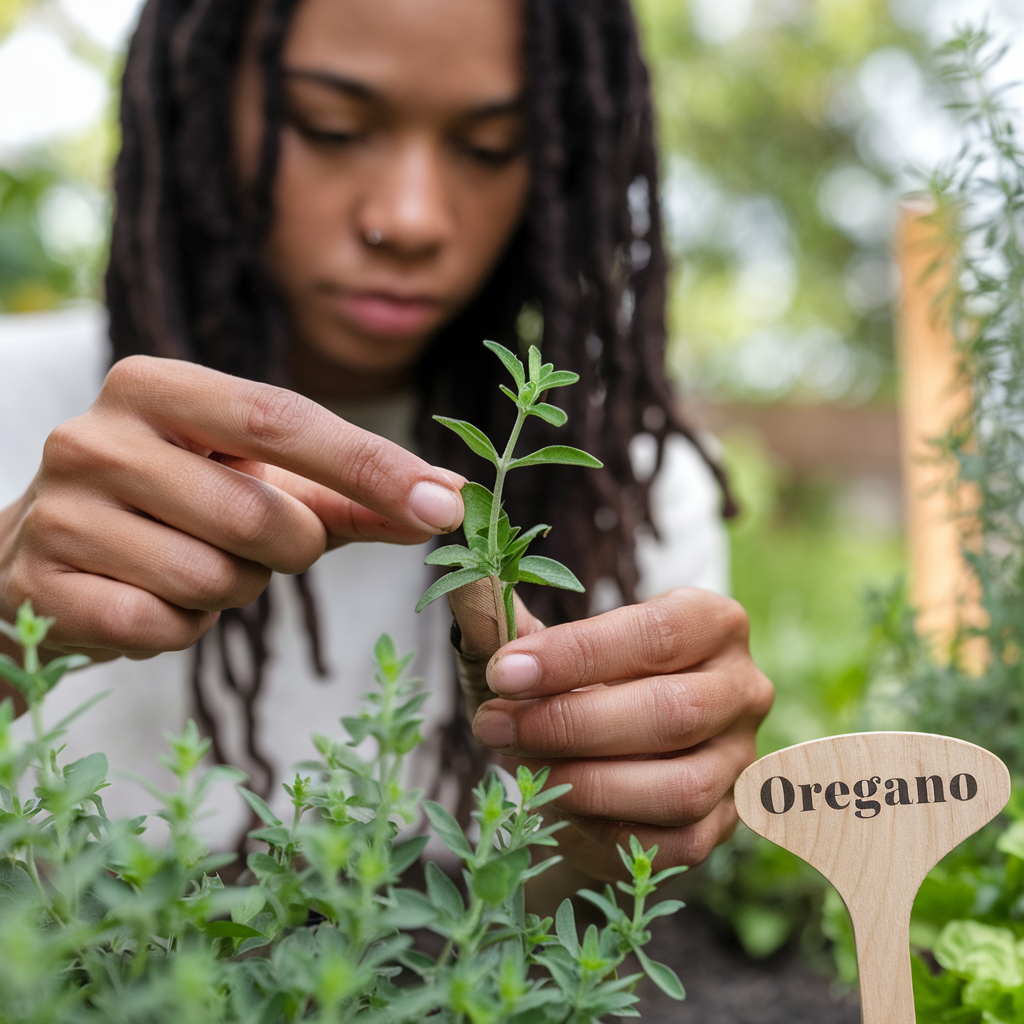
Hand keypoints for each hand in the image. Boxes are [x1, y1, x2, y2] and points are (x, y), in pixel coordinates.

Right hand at [0, 355, 464, 671]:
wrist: (44, 557)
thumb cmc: (176, 509)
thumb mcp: (260, 483)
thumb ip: (349, 494)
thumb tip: (448, 498)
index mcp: (158, 388)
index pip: (284, 419)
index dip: (372, 467)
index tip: (446, 506)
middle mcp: (97, 434)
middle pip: (261, 514)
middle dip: (288, 549)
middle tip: (256, 546)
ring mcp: (60, 510)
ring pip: (214, 579)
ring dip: (232, 592)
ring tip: (190, 568)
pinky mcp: (40, 584)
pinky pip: (161, 628)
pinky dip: (180, 630)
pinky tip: (147, 600)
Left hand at [450, 584, 772, 881]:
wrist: (604, 750)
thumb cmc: (574, 683)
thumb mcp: (542, 645)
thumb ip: (506, 614)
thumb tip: (462, 580)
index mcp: (710, 623)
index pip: (657, 633)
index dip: (578, 654)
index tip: (504, 671)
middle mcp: (742, 688)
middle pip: (670, 712)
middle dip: (569, 724)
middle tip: (493, 725)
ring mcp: (740, 761)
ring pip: (679, 786)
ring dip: (586, 783)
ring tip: (521, 767)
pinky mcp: (724, 823)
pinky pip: (675, 843)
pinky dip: (608, 831)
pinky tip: (558, 809)